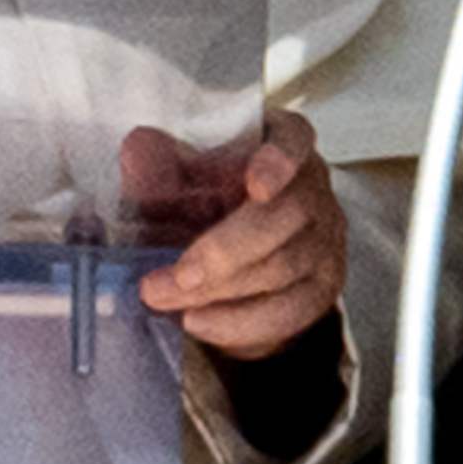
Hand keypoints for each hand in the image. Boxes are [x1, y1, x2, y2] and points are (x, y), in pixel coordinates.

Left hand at [124, 113, 349, 359]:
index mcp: (280, 143)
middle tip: (172, 277)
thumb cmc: (202, 201)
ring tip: (163, 298)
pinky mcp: (321, 288)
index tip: (254, 186)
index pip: (294, 140)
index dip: (278, 161)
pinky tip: (198, 323)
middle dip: (224, 251)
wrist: (228, 260)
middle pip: (285, 216)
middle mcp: (313, 188)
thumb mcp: (174, 178)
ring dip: (218, 290)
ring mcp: (325, 240)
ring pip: (282, 268)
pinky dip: (239, 321)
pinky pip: (289, 310)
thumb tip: (137, 151)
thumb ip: (158, 166)